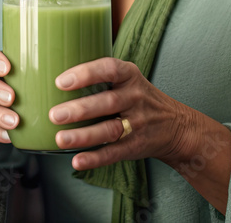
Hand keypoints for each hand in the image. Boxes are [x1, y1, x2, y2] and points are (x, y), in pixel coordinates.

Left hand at [48, 57, 195, 170]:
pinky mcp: (136, 146)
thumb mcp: (129, 78)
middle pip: (107, 102)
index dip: (86, 74)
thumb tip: (55, 71)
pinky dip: (95, 158)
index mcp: (130, 76)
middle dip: (80, 109)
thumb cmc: (139, 97)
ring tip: (60, 139)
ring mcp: (138, 123)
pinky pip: (114, 153)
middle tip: (54, 115)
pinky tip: (77, 160)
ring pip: (110, 130)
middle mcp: (135, 97)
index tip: (61, 81)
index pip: (110, 69)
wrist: (176, 126)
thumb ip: (101, 74)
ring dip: (83, 136)